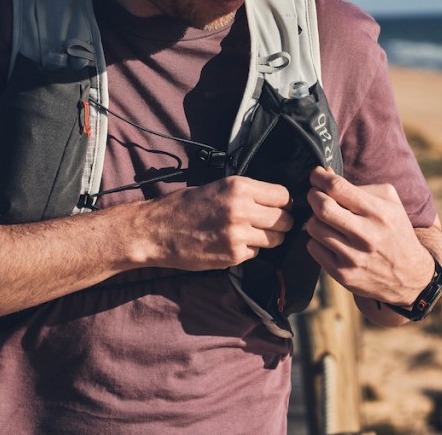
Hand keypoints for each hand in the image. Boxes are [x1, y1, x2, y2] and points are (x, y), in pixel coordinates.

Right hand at [139, 176, 292, 270]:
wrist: (156, 230)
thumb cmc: (185, 206)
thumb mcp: (217, 186)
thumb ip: (246, 193)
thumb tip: (276, 201)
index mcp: (239, 187)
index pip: (283, 196)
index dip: (283, 202)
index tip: (278, 206)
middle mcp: (241, 209)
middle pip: (285, 219)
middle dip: (281, 222)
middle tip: (269, 223)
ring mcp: (238, 235)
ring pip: (276, 239)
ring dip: (268, 238)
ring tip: (251, 234)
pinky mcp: (233, 255)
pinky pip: (257, 253)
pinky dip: (250, 250)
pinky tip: (233, 244)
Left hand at [305, 167, 433, 304]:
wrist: (410, 276)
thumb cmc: (395, 231)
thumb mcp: (390, 203)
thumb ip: (360, 186)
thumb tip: (326, 174)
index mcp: (378, 213)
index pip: (338, 188)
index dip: (320, 178)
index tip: (316, 175)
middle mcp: (365, 235)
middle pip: (321, 207)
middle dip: (313, 195)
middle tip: (316, 194)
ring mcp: (352, 257)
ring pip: (314, 227)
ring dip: (314, 218)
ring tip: (326, 218)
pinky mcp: (342, 274)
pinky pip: (313, 247)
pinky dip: (317, 239)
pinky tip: (330, 238)